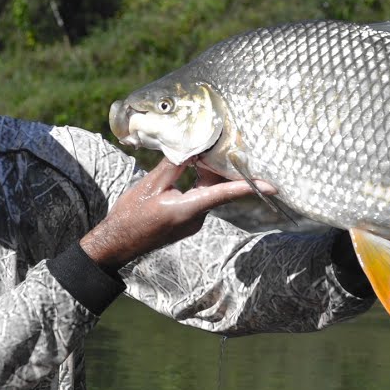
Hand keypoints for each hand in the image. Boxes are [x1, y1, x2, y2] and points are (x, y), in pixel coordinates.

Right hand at [80, 158, 274, 269]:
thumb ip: (174, 166)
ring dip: (207, 174)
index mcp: (188, 209)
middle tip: (227, 145)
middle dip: (222, 168)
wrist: (118, 244)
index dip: (249, 187)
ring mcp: (192, 223)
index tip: (272, 186)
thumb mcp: (151, 185)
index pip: (224, 194)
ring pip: (208, 193)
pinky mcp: (187, 223)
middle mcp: (196, 219)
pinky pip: (200, 199)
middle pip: (217, 189)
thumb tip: (191, 149)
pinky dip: (199, 184)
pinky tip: (190, 168)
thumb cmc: (131, 215)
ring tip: (201, 151)